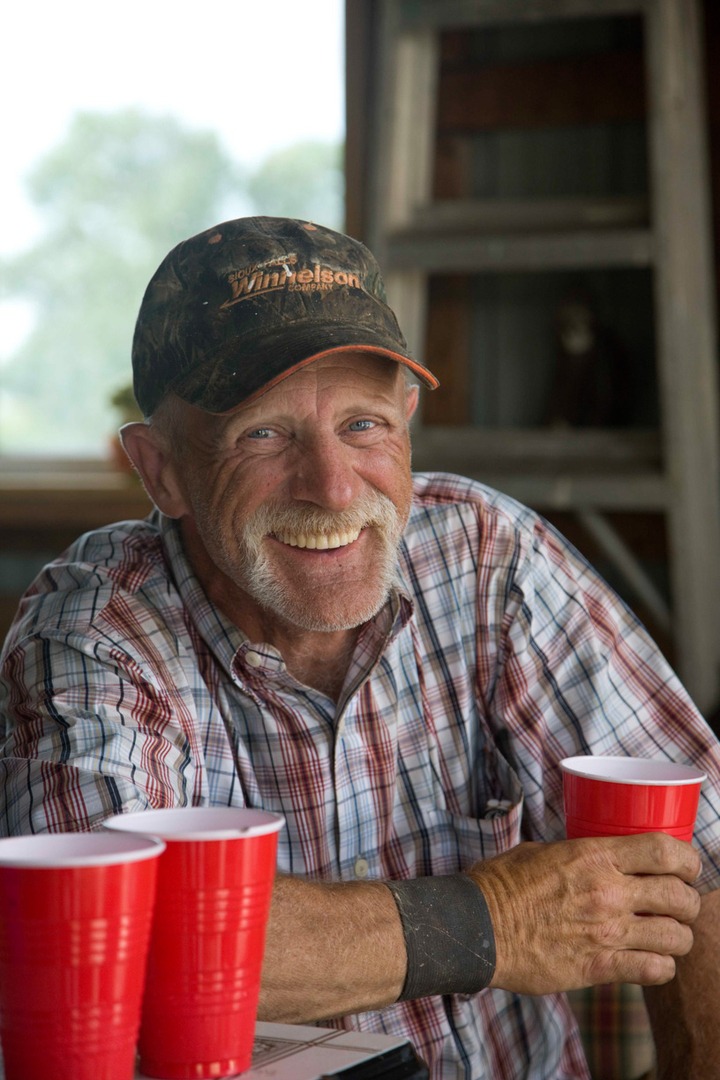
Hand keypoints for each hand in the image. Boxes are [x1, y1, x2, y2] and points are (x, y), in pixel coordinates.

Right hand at [467, 833, 701, 994]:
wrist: (476, 926)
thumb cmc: (501, 884)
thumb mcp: (543, 851)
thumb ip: (579, 855)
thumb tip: (597, 857)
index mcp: (594, 855)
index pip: (664, 852)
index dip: (687, 860)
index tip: (687, 867)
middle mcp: (607, 891)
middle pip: (680, 896)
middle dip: (688, 901)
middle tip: (680, 904)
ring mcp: (606, 932)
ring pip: (675, 937)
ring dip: (678, 937)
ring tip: (668, 936)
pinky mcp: (598, 966)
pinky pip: (654, 970)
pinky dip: (661, 967)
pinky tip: (651, 961)